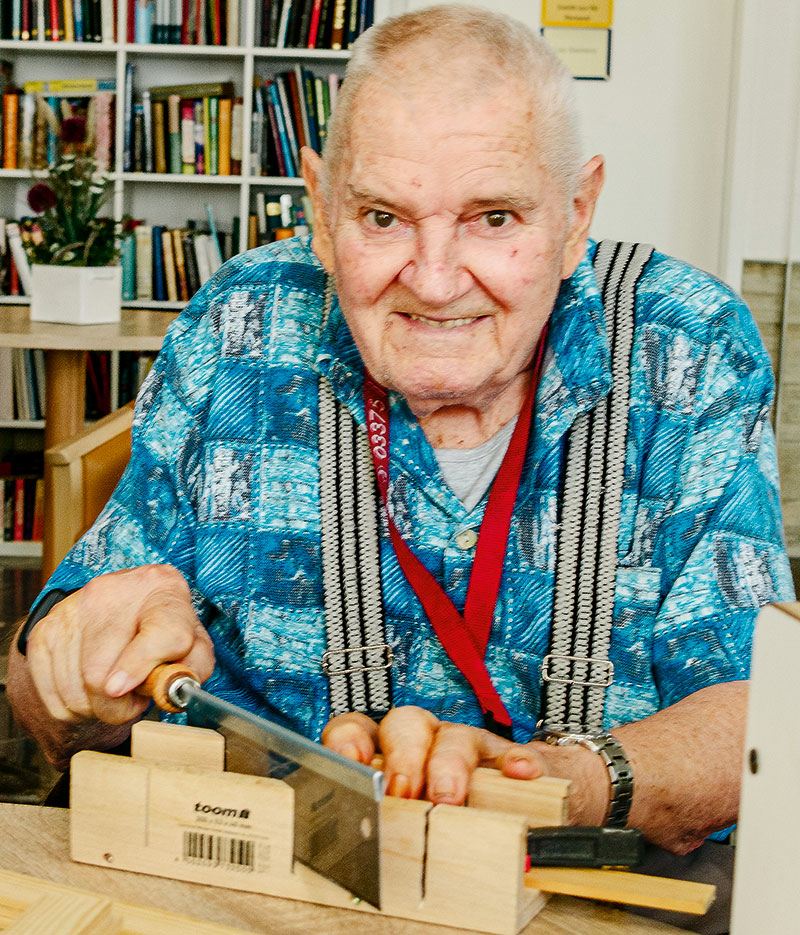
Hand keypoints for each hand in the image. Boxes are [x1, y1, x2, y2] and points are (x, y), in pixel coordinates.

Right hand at [22, 564, 214, 727]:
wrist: (126, 602)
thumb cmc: (165, 630)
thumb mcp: (194, 646)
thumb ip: (194, 668)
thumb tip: (169, 687)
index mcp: (164, 591)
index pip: (158, 632)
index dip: (139, 665)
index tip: (120, 690)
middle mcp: (113, 592)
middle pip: (99, 673)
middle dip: (116, 707)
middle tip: (131, 702)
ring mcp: (73, 608)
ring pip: (73, 689)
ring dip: (93, 708)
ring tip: (113, 691)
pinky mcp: (44, 628)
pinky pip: (51, 693)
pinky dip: (70, 705)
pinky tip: (88, 688)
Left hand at [322, 705, 546, 803]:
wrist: (514, 807)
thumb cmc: (440, 816)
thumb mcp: (404, 821)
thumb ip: (382, 824)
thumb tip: (356, 846)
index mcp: (389, 753)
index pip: (359, 730)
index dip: (350, 740)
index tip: (353, 762)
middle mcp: (425, 741)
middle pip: (407, 725)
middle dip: (402, 757)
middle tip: (403, 793)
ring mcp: (469, 746)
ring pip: (456, 736)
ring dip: (449, 764)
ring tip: (448, 797)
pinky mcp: (509, 760)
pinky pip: (513, 752)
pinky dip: (515, 762)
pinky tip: (518, 774)